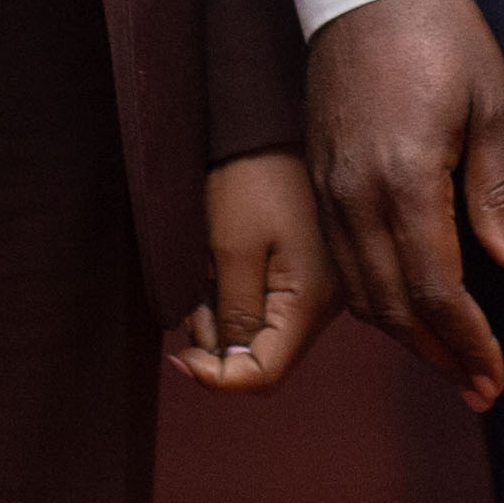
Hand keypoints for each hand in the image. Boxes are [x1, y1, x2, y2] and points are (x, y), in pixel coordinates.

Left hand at [174, 148, 333, 393]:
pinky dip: (236, 296)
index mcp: (310, 302)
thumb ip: (235, 316)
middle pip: (264, 357)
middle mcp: (325, 304)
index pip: (265, 376)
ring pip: (262, 333)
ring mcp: (319, 288)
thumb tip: (231, 366)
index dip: (217, 378)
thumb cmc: (251, 179)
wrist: (269, 125)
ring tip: (208, 271)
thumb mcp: (232, 249)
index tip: (178, 356)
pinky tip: (224, 264)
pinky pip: (267, 306)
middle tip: (192, 298)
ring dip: (224, 315)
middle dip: (218, 341)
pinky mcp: (308, 272)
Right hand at [308, 0, 503, 410]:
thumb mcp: (492, 104)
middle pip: (392, 304)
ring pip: (360, 291)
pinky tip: (407, 307)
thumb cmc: (442, 32)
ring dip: (404, 335)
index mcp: (407, 178)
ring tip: (450, 361)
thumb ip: (497, 195)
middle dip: (438, 355)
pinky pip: (342, 261)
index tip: (495, 377)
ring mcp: (330, 189)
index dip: (467, 342)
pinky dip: (375, 298)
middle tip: (480, 389)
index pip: (435, 289)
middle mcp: (357, 195)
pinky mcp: (319, 177)